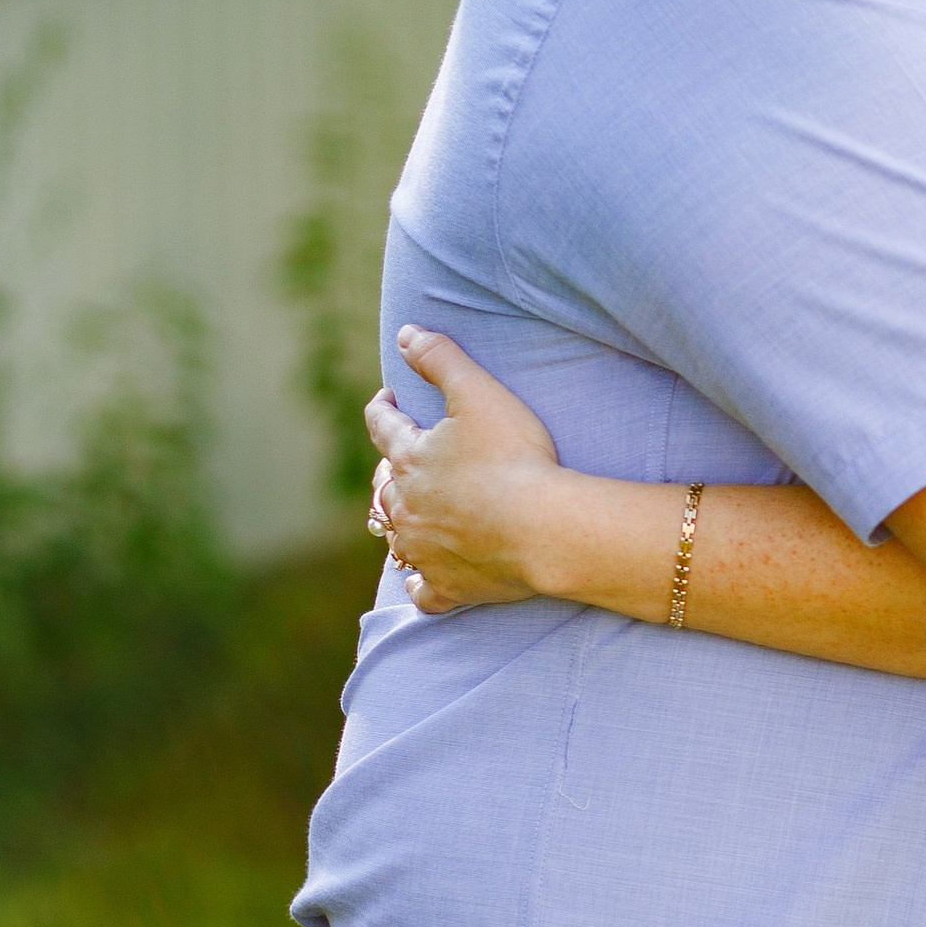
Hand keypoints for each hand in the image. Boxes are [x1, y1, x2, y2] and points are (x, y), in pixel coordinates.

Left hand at [362, 327, 565, 612]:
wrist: (543, 528)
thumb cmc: (514, 457)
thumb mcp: (478, 392)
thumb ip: (440, 358)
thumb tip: (404, 334)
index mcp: (409, 459)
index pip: (383, 426)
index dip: (383, 408)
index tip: (388, 399)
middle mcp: (406, 508)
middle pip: (384, 487)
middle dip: (390, 471)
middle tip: (400, 463)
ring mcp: (424, 552)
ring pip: (397, 538)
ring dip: (400, 525)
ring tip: (410, 517)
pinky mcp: (450, 587)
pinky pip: (423, 592)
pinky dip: (420, 584)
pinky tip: (422, 581)